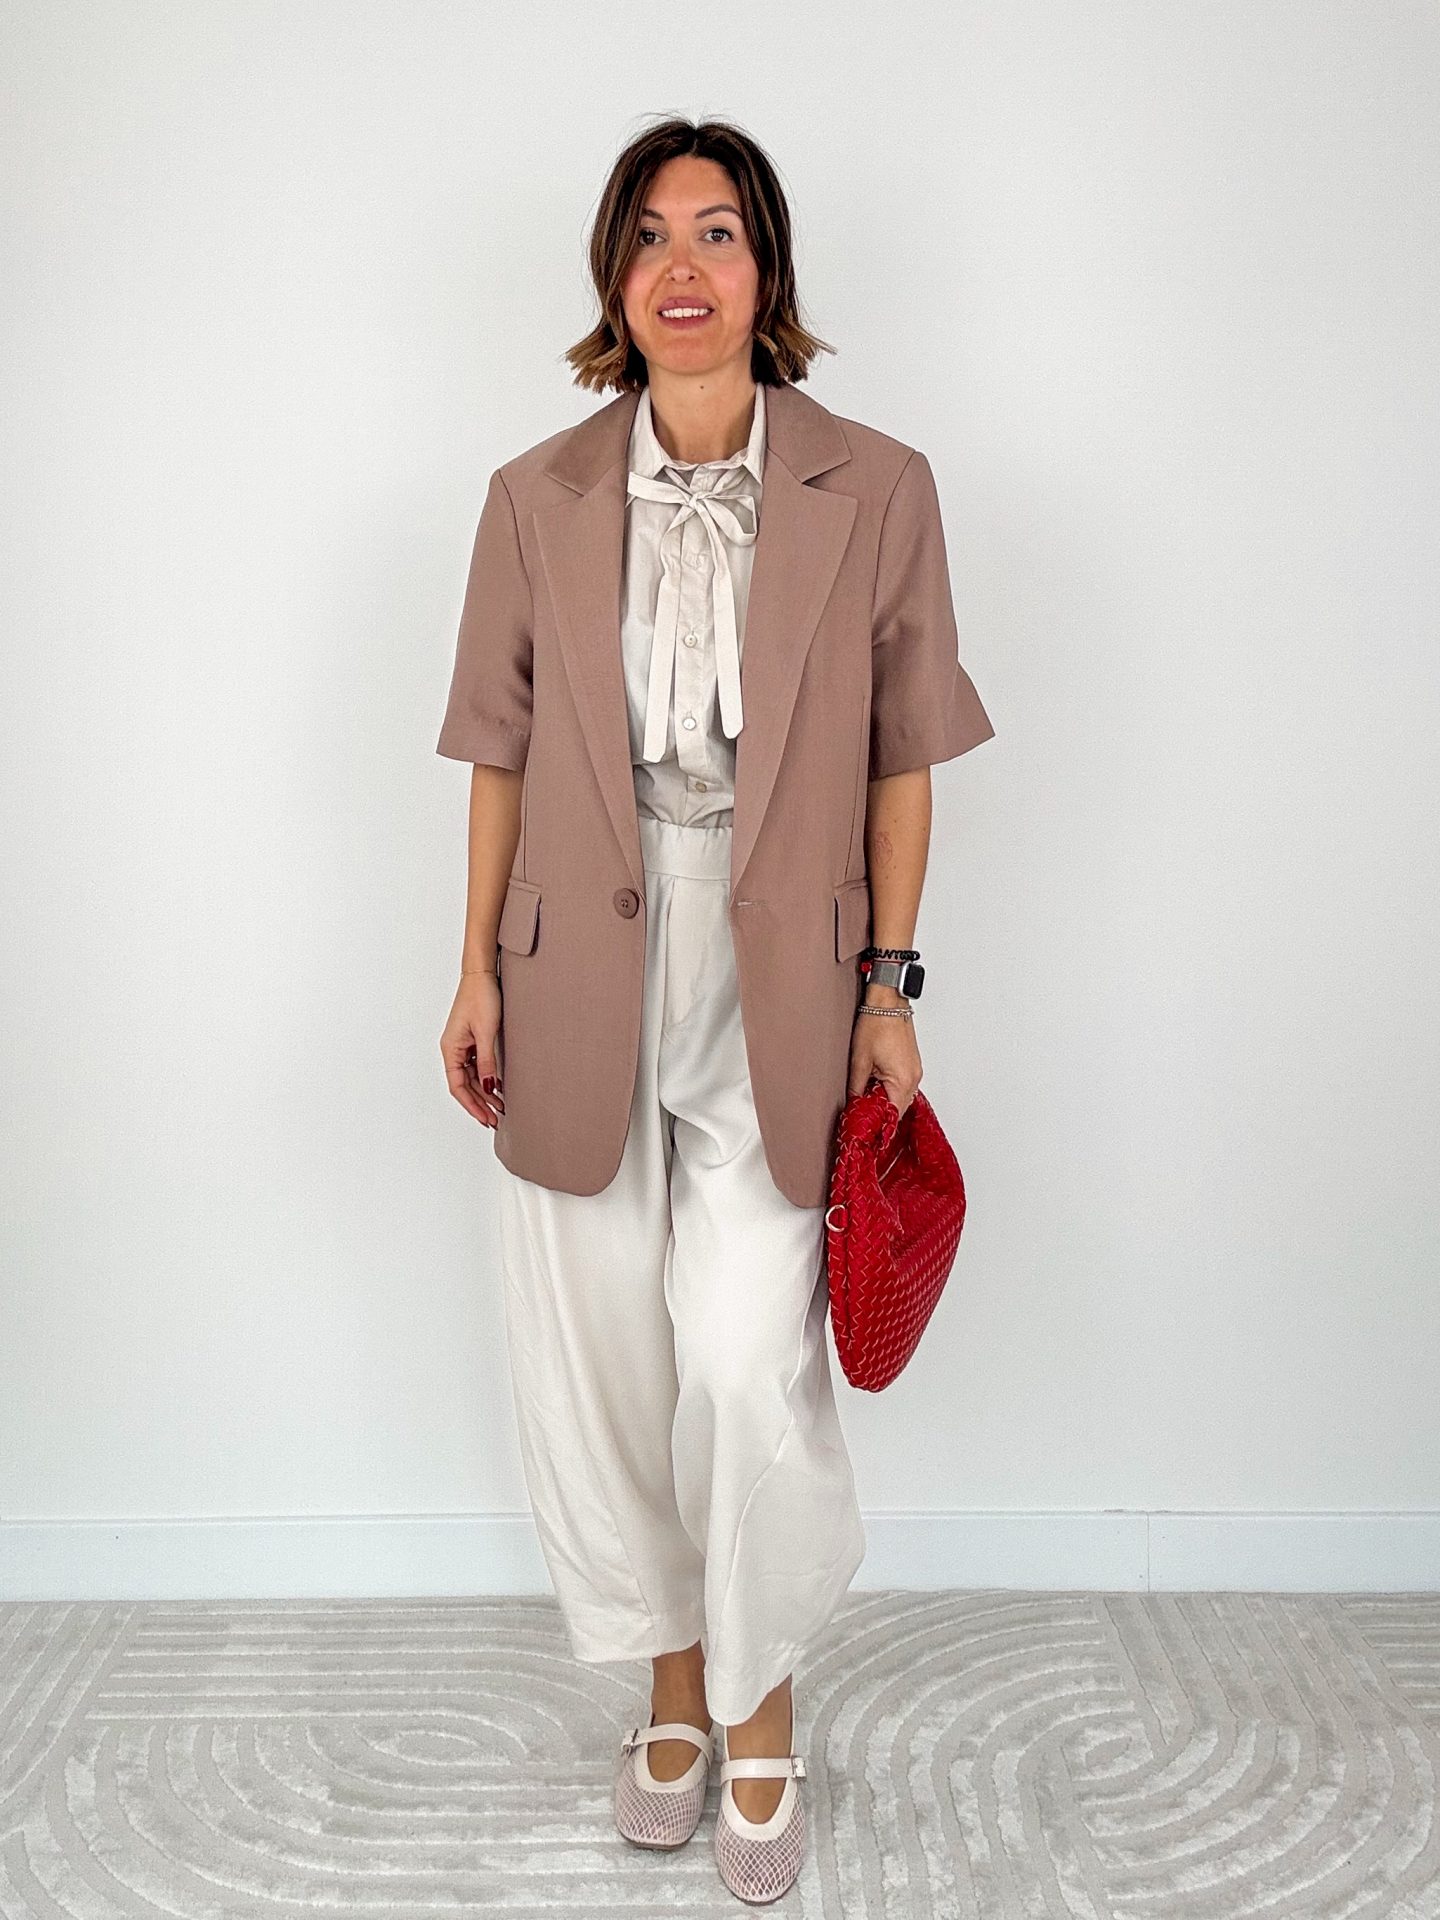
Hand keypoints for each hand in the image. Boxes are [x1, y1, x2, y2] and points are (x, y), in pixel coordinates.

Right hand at [441, 973, 505, 1127]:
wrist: (482, 974)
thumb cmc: (480, 997)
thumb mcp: (486, 1032)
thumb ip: (487, 1062)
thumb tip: (488, 1087)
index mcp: (450, 1049)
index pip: (458, 1086)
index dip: (472, 1105)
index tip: (485, 1118)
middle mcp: (453, 1049)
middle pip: (464, 1085)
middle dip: (480, 1103)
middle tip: (496, 1119)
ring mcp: (463, 1045)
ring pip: (471, 1077)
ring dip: (485, 1093)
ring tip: (500, 1108)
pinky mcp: (472, 1040)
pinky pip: (477, 1066)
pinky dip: (487, 1078)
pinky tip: (498, 1088)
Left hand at [847, 985, 920, 1115]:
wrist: (888, 1001)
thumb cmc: (876, 1024)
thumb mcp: (859, 1060)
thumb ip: (856, 1087)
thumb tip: (853, 1105)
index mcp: (902, 1081)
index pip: (892, 1116)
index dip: (878, 1127)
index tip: (865, 1133)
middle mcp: (914, 1079)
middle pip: (897, 1110)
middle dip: (880, 1116)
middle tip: (861, 1120)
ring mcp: (915, 1071)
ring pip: (900, 1098)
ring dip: (884, 1102)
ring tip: (865, 1104)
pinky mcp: (912, 1065)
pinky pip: (903, 1086)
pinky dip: (890, 1091)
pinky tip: (875, 1088)